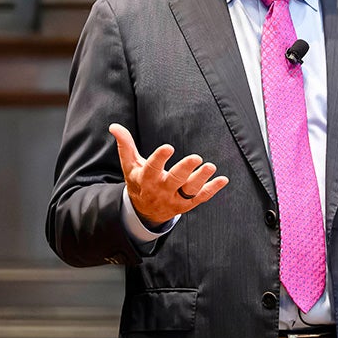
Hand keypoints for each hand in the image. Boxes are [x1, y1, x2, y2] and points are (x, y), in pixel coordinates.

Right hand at [109, 123, 228, 227]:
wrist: (144, 211)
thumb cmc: (138, 181)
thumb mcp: (130, 165)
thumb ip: (125, 146)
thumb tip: (114, 126)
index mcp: (146, 179)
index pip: (152, 169)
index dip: (159, 158)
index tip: (168, 147)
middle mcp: (161, 190)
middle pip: (174, 180)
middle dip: (185, 169)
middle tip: (196, 157)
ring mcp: (175, 199)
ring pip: (190, 190)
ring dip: (201, 179)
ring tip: (211, 166)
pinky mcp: (187, 204)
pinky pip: (201, 197)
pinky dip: (212, 189)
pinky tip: (223, 179)